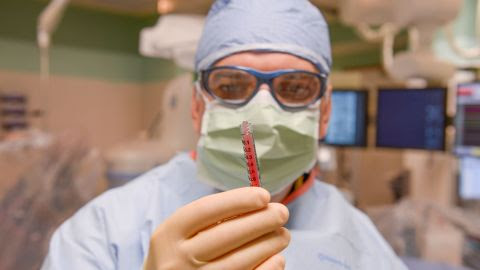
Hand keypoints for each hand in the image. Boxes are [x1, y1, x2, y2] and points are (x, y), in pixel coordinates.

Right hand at [144, 187, 289, 269]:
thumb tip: (258, 205)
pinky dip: (266, 269)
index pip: (204, 210)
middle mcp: (176, 261)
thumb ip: (211, 220)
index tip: (263, 195)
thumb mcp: (182, 235)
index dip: (236, 201)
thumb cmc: (181, 256)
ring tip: (283, 234)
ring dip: (267, 245)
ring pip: (238, 262)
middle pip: (224, 236)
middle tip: (281, 212)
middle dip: (259, 222)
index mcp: (167, 236)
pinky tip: (277, 258)